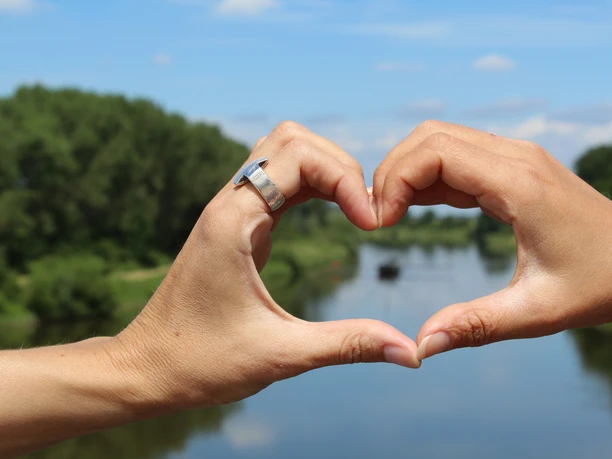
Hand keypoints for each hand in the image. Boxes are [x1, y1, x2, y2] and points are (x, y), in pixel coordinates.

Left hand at [111, 121, 419, 409]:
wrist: (146, 369)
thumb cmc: (199, 362)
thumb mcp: (280, 355)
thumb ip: (348, 345)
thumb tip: (411, 352)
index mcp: (233, 221)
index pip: (299, 155)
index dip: (346, 179)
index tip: (371, 225)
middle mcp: (228, 204)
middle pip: (291, 139)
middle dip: (339, 165)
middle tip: (365, 211)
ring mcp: (229, 211)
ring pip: (282, 153)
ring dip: (324, 170)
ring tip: (356, 209)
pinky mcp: (234, 225)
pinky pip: (276, 182)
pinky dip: (311, 186)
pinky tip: (333, 212)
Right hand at [373, 120, 611, 360]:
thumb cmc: (603, 282)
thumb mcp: (539, 311)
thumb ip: (477, 325)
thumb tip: (422, 346)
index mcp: (519, 183)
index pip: (434, 152)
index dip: (395, 180)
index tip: (381, 223)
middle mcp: (515, 158)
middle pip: (430, 136)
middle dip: (393, 171)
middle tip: (378, 219)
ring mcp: (515, 159)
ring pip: (440, 141)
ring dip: (407, 171)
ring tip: (389, 215)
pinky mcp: (513, 169)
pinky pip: (457, 158)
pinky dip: (427, 177)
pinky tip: (413, 208)